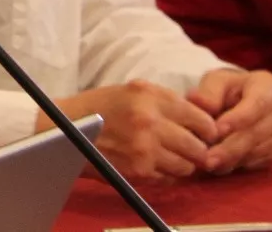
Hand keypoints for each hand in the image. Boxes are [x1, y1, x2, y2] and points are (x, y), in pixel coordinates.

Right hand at [40, 79, 219, 180]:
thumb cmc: (99, 108)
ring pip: (187, 167)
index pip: (201, 118)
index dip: (207, 130)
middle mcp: (150, 121)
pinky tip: (154, 165)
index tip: (205, 134)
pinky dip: (166, 176)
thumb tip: (199, 117)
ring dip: (183, 165)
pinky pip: (168, 180)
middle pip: (198, 146)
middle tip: (192, 150)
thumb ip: (166, 101)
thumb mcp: (133, 90)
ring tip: (170, 157)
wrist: (64, 128)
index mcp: (151, 96)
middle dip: (198, 150)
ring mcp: (144, 148)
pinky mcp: (137, 171)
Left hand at [187, 68, 271, 173]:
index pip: (258, 104)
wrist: (242, 100)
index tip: (216, 129)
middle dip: (231, 147)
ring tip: (208, 162)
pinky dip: (238, 165)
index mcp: (269, 87)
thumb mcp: (215, 81)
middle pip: (258, 132)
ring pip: (258, 150)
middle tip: (207, 157)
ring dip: (232, 159)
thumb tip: (199, 103)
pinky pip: (258, 162)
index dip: (238, 119)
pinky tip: (219, 165)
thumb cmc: (228, 88)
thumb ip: (208, 92)